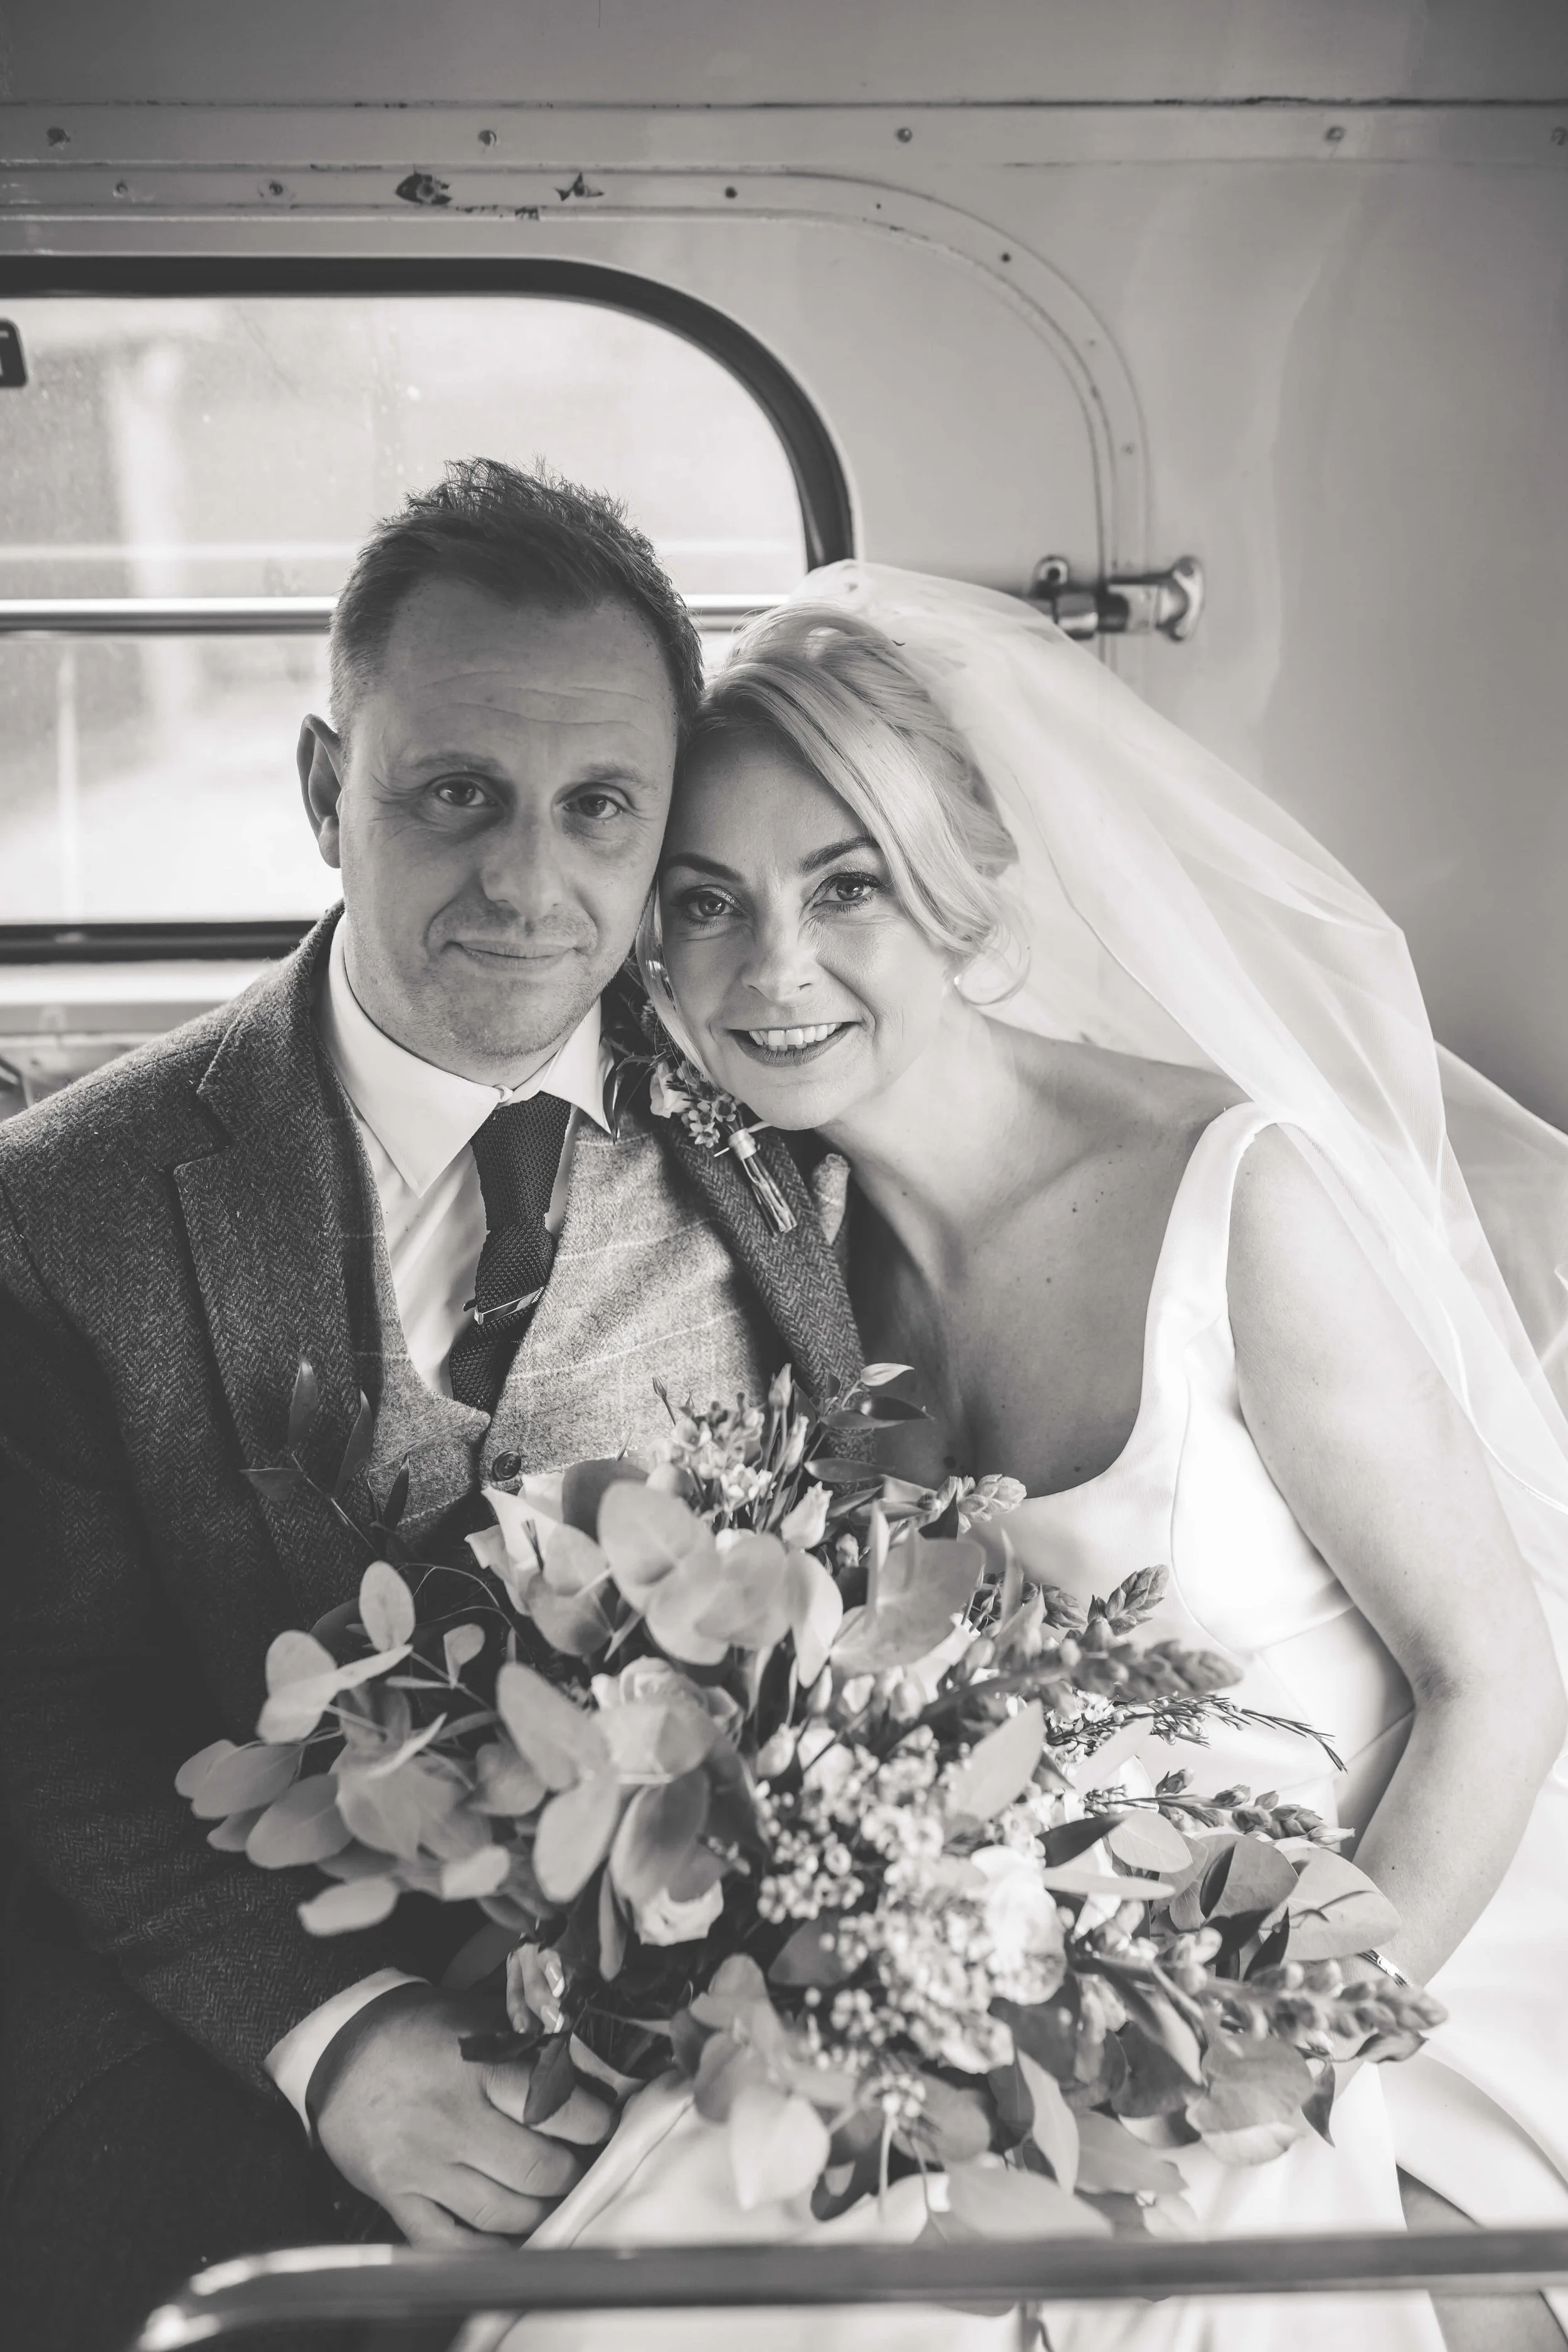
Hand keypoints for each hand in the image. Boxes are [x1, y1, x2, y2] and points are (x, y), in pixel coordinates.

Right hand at [313, 1982, 612, 2247]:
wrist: (339, 2048)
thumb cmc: (417, 2030)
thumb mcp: (474, 2020)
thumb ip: (526, 2048)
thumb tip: (589, 2075)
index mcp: (474, 2068)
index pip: (552, 2107)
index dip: (592, 2122)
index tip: (604, 2123)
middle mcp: (450, 2121)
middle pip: (536, 2169)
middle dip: (572, 2172)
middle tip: (582, 2164)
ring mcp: (421, 2165)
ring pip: (502, 2213)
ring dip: (540, 2212)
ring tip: (553, 2196)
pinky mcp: (396, 2196)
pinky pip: (449, 2242)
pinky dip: (487, 2250)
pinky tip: (511, 2241)